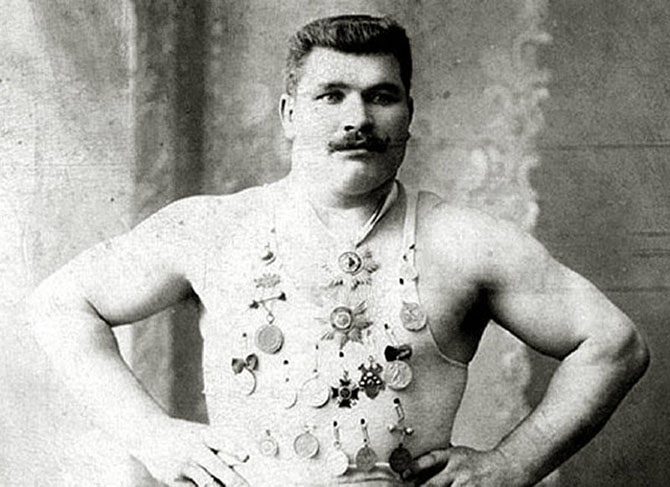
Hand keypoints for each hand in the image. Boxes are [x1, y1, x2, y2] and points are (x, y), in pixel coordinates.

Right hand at [129, 418, 249, 486]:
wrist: (150, 435)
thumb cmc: (184, 435)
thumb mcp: (201, 434)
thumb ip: (220, 447)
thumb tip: (242, 462)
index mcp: (204, 435)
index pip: (221, 441)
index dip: (234, 449)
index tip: (246, 457)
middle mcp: (194, 449)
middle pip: (216, 467)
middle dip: (233, 480)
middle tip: (245, 486)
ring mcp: (183, 465)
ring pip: (206, 483)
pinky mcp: (173, 479)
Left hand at [401, 446, 519, 486]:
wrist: (504, 468)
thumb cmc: (476, 462)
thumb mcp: (457, 453)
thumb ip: (439, 460)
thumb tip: (411, 468)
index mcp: (452, 456)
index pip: (430, 459)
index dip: (415, 466)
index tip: (404, 473)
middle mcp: (458, 470)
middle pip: (433, 485)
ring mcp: (466, 484)